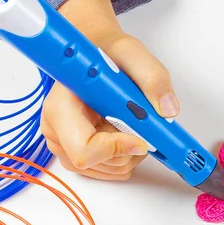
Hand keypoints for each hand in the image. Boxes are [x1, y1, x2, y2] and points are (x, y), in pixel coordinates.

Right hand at [41, 0, 179, 179]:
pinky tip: (125, 132)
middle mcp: (55, 130)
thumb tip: (168, 110)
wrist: (94, 59)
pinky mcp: (74, 154)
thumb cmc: (106, 54)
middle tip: (138, 120)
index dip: (116, 148)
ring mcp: (63, 146)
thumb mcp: (132, 53)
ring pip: (106, 170)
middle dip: (128, 148)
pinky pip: (107, 171)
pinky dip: (124, 156)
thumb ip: (152, 78)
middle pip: (98, 163)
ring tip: (130, 122)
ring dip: (129, 152)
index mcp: (61, 106)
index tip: (140, 137)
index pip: (83, 150)